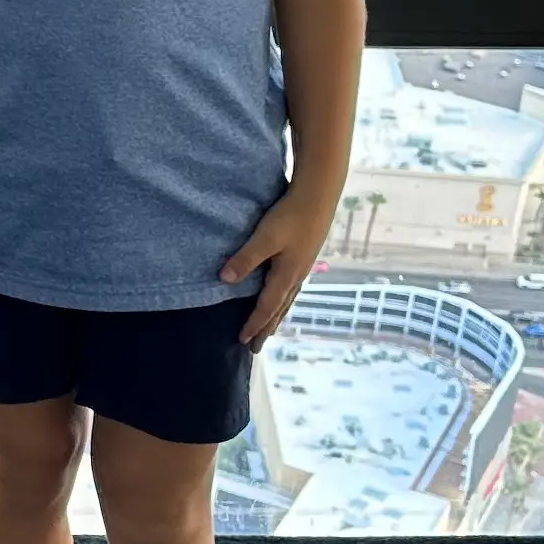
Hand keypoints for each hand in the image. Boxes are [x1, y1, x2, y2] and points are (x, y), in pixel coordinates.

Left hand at [222, 189, 338, 343]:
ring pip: (287, 300)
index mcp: (286, 275)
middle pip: (279, 309)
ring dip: (276, 316)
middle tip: (256, 348)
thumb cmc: (290, 216)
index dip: (253, 323)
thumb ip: (246, 259)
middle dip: (266, 328)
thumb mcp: (265, 237)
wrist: (319, 196)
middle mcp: (296, 276)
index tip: (242, 339)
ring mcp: (302, 267)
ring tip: (270, 329)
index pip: (266, 307)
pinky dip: (284, 300)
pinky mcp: (304, 256)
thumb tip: (224, 280)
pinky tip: (283, 296)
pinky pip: (291, 288)